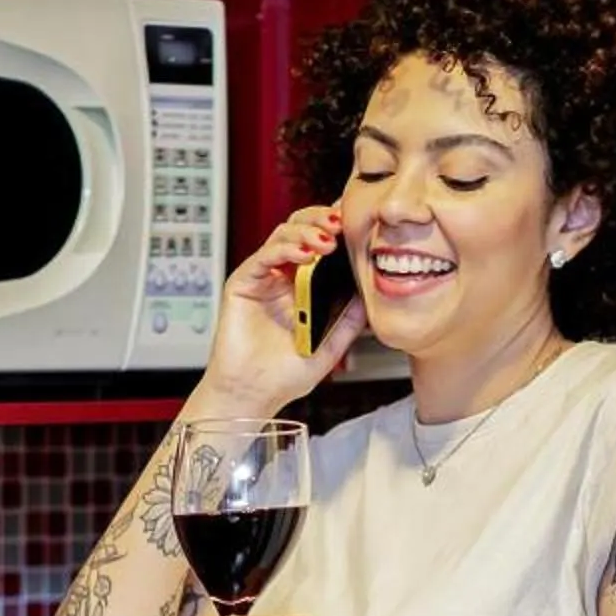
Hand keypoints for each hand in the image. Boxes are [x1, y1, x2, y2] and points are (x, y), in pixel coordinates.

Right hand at [193, 207, 369, 419]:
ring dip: (307, 231)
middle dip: (323, 219)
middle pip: (301, 228)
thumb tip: (371, 293)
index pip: (321, 243)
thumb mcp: (330, 346)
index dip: (337, 228)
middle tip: (343, 223)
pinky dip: (285, 248)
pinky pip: (264, 255)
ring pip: (283, 234)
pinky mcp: (243, 283)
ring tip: (328, 241)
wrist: (253, 395)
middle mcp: (282, 277)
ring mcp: (263, 278)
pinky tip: (305, 254)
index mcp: (304, 286)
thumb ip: (350, 320)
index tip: (359, 222)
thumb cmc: (284, 376)